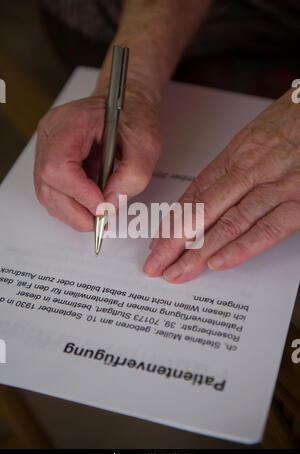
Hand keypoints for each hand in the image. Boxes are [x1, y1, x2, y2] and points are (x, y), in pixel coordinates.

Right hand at [34, 90, 161, 230]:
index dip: (79, 193)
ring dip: (72, 211)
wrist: (126, 105)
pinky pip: (53, 192)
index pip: (59, 166)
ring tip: (97, 213)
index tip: (102, 206)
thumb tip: (109, 205)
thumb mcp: (146, 145)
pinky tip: (90, 204)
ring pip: (47, 193)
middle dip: (75, 210)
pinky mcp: (52, 161)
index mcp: (72, 122)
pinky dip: (71, 206)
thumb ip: (131, 177)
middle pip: (48, 184)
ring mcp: (47, 148)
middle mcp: (52, 134)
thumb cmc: (133, 117)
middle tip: (100, 220)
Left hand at [143, 89, 299, 282]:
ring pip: (229, 224)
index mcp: (236, 157)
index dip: (173, 223)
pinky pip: (268, 228)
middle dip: (174, 242)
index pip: (195, 196)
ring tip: (178, 272)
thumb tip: (205, 197)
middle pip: (203, 212)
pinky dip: (242, 247)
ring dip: (200, 252)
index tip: (157, 243)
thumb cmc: (292, 122)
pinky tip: (219, 262)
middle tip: (155, 265)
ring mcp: (275, 187)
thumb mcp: (254, 139)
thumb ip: (231, 169)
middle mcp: (250, 172)